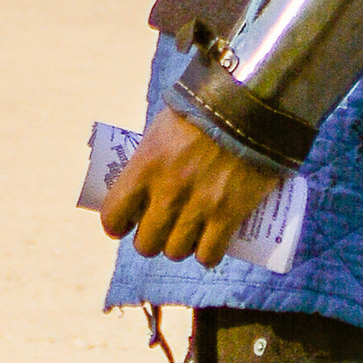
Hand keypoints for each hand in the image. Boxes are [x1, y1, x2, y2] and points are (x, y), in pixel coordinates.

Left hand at [99, 101, 280, 263]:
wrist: (250, 107)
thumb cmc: (203, 111)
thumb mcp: (164, 127)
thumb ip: (152, 154)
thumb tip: (144, 176)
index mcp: (145, 166)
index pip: (113, 214)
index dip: (116, 225)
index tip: (124, 225)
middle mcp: (167, 192)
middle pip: (146, 243)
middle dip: (150, 241)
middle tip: (160, 232)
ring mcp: (198, 206)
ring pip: (176, 252)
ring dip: (179, 249)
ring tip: (186, 238)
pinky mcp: (229, 215)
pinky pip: (209, 254)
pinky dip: (207, 255)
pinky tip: (209, 247)